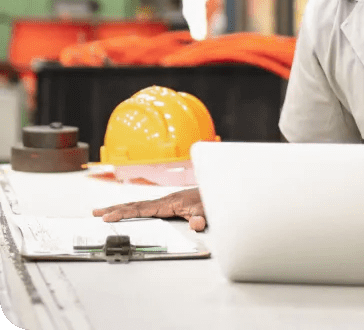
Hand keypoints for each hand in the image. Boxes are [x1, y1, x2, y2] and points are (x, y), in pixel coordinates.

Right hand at [92, 188, 206, 230]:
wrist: (218, 189)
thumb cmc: (211, 200)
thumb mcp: (207, 211)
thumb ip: (201, 218)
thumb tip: (196, 224)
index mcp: (168, 203)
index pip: (141, 209)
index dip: (123, 213)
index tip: (108, 217)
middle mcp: (164, 201)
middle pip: (134, 205)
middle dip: (114, 209)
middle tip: (95, 213)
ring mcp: (165, 202)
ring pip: (138, 205)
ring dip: (120, 208)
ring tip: (101, 211)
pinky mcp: (168, 204)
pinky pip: (145, 207)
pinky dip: (132, 209)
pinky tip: (125, 212)